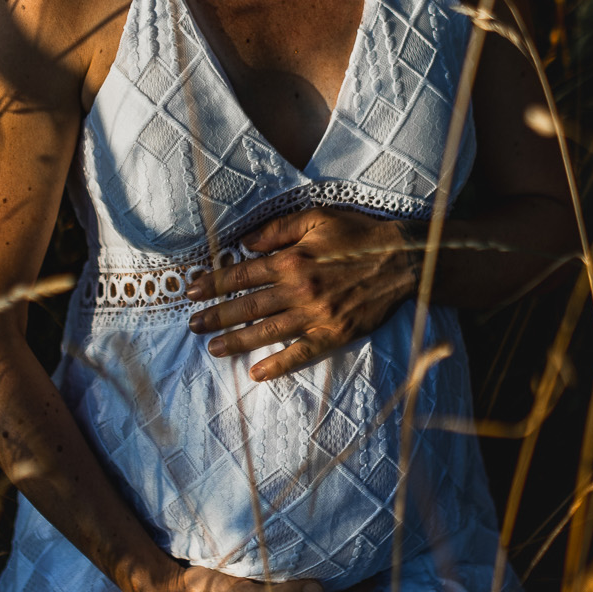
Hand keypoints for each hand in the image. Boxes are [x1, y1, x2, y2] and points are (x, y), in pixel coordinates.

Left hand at [187, 207, 415, 383]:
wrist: (401, 260)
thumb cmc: (358, 235)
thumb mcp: (316, 218)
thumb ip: (278, 230)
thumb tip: (246, 243)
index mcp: (291, 261)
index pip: (242, 274)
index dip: (214, 283)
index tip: (191, 291)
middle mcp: (299, 290)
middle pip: (248, 306)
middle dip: (216, 316)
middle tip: (192, 325)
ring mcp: (316, 315)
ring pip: (267, 331)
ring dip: (236, 340)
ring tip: (213, 347)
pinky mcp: (334, 334)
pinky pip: (301, 353)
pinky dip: (278, 364)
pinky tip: (257, 372)